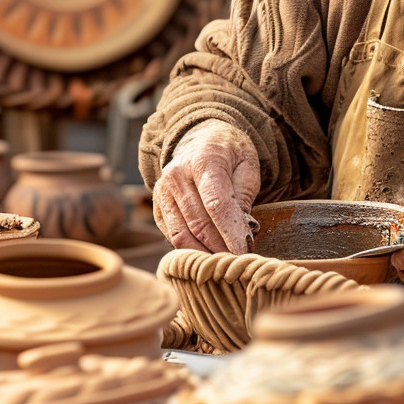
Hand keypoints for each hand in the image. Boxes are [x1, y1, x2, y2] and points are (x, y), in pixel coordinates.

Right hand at [152, 120, 260, 253]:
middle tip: (238, 262)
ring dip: (204, 254)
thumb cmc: (229, 154)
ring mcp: (163, 191)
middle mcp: (177, 175)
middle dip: (220, 248)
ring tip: (224, 263)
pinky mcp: (156, 206)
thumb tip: (243, 231)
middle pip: (198, 223)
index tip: (244, 252)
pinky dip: (190, 250)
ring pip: (182, 235)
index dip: (230, 231)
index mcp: (204, 159)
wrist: (200, 139)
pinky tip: (207, 255)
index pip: (216, 203)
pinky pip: (172, 236)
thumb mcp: (247, 165)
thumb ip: (244, 195)